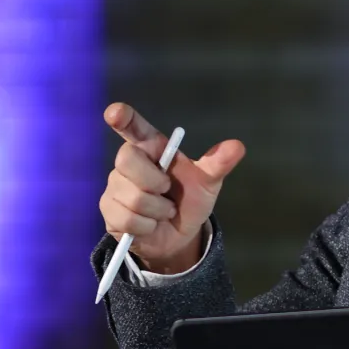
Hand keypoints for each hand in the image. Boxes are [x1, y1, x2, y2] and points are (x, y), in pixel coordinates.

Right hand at [99, 103, 245, 274]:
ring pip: (132, 197)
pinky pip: (127, 219)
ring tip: (163, 212)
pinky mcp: (109, 211)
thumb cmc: (189, 200)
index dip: (123, 118)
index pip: (133, 127)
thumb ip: (218, 164)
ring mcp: (115, 186)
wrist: (179, 236)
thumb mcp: (207, 182)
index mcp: (151, 148)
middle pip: (127, 160)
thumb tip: (238, 146)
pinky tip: (150, 225)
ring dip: (157, 211)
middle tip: (167, 191)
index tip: (115, 113)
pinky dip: (147, 226)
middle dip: (154, 181)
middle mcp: (128, 163)